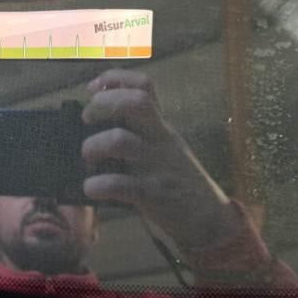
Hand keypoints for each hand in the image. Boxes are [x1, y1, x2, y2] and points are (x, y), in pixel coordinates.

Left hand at [81, 69, 242, 251]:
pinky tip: (91, 188)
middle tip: (88, 119)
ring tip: (88, 156)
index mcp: (160, 126)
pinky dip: (99, 185)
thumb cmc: (174, 179)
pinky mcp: (153, 194)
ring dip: (94, 145)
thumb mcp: (162, 147)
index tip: (92, 87)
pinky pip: (121, 184)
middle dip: (104, 104)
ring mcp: (157, 165)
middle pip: (135, 103)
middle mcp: (160, 139)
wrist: (209, 219)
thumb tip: (94, 121)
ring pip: (121, 140)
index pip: (144, 86)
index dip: (115, 78)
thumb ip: (137, 131)